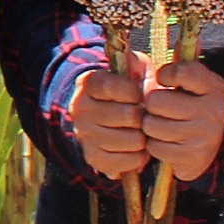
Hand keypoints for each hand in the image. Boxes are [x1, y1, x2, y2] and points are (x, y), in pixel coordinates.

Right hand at [68, 59, 149, 181]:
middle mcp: (79, 108)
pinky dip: (140, 157)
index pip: (115, 87)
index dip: (135, 92)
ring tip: (141, 131)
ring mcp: (84, 135)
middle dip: (144, 117)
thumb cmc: (126, 91)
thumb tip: (142, 62)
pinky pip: (130, 161)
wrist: (102, 117)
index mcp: (88, 83)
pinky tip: (135, 147)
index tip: (139, 95)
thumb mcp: (132, 69)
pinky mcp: (93, 158)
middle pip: (129, 116)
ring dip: (144, 138)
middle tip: (143, 116)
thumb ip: (137, 63)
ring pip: (133, 140)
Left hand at [141, 58, 223, 183]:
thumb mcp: (188, 80)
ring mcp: (204, 135)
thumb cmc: (189, 104)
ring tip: (162, 123)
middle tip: (159, 107)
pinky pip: (155, 147)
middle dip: (151, 104)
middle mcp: (213, 110)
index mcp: (213, 86)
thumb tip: (169, 35)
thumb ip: (175, 59)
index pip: (182, 71)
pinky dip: (155, 145)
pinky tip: (166, 141)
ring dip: (150, 126)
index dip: (166, 74)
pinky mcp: (193, 157)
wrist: (210, 144)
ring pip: (152, 125)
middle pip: (156, 101)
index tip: (164, 78)